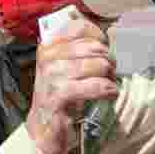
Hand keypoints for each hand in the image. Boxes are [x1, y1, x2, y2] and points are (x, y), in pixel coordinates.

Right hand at [26, 15, 118, 153]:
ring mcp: (52, 76)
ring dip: (110, 77)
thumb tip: (103, 31)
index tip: (103, 50)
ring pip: (99, 65)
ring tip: (108, 85)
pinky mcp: (59, 95)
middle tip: (108, 73)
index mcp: (49, 45)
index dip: (99, 37)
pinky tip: (109, 94)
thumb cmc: (59, 94)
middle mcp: (48, 57)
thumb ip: (79, 47)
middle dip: (108, 61)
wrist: (44, 126)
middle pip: (95, 47)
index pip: (80, 27)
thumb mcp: (65, 66)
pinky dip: (108, 90)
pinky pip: (96, 86)